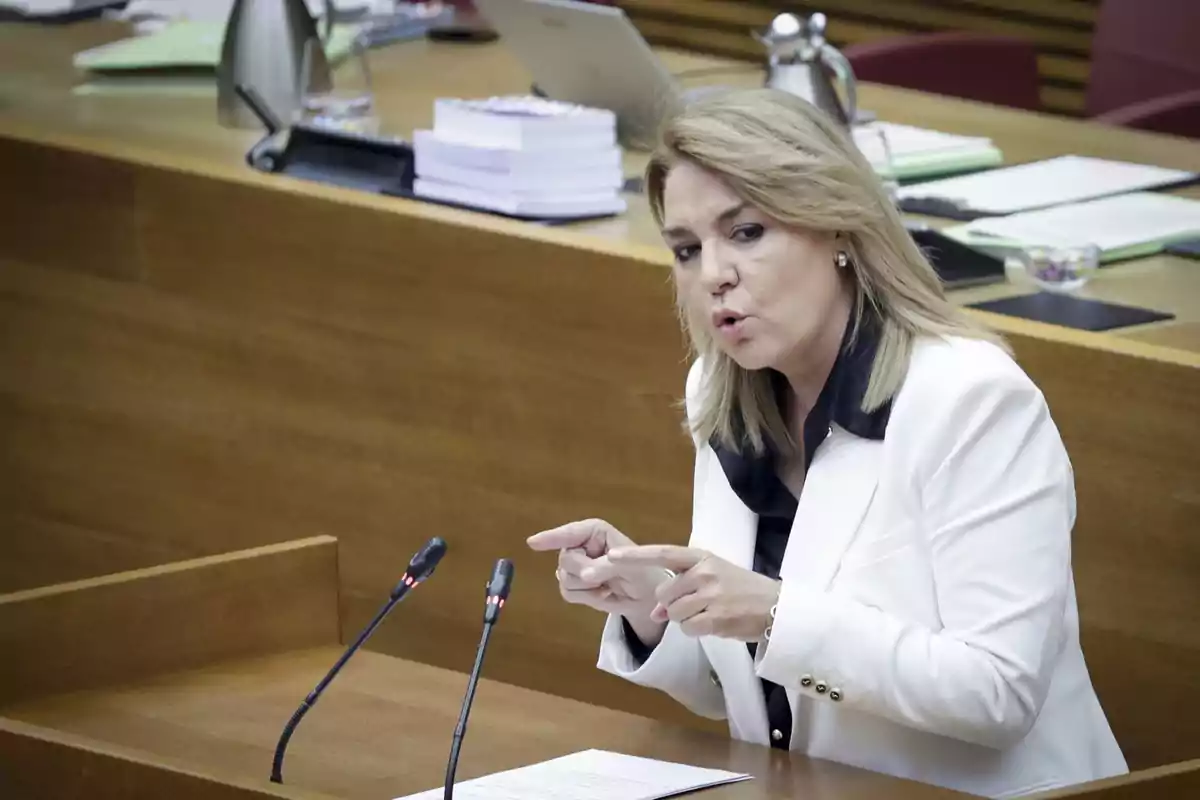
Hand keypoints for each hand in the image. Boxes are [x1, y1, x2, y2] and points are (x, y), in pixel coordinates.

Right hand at [526, 519, 673, 644]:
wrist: (645, 596)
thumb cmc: (642, 572)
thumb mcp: (629, 566)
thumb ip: (605, 566)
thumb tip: (583, 575)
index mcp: (595, 532)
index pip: (570, 533)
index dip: (551, 537)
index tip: (532, 543)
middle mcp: (581, 545)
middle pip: (565, 559)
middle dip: (583, 572)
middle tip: (605, 578)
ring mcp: (576, 565)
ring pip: (564, 578)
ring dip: (586, 587)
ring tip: (607, 585)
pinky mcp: (574, 583)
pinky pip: (567, 592)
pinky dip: (585, 597)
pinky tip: (601, 593)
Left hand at [609, 545, 780, 641]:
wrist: (775, 607)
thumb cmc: (741, 589)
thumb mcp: (712, 577)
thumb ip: (682, 587)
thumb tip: (654, 611)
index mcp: (701, 557)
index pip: (662, 553)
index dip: (635, 556)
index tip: (610, 556)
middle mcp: (704, 573)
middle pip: (663, 594)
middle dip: (672, 604)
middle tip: (699, 603)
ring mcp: (710, 596)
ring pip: (673, 614)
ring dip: (686, 619)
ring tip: (710, 612)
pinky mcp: (716, 619)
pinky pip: (687, 629)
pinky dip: (696, 630)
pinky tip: (715, 624)